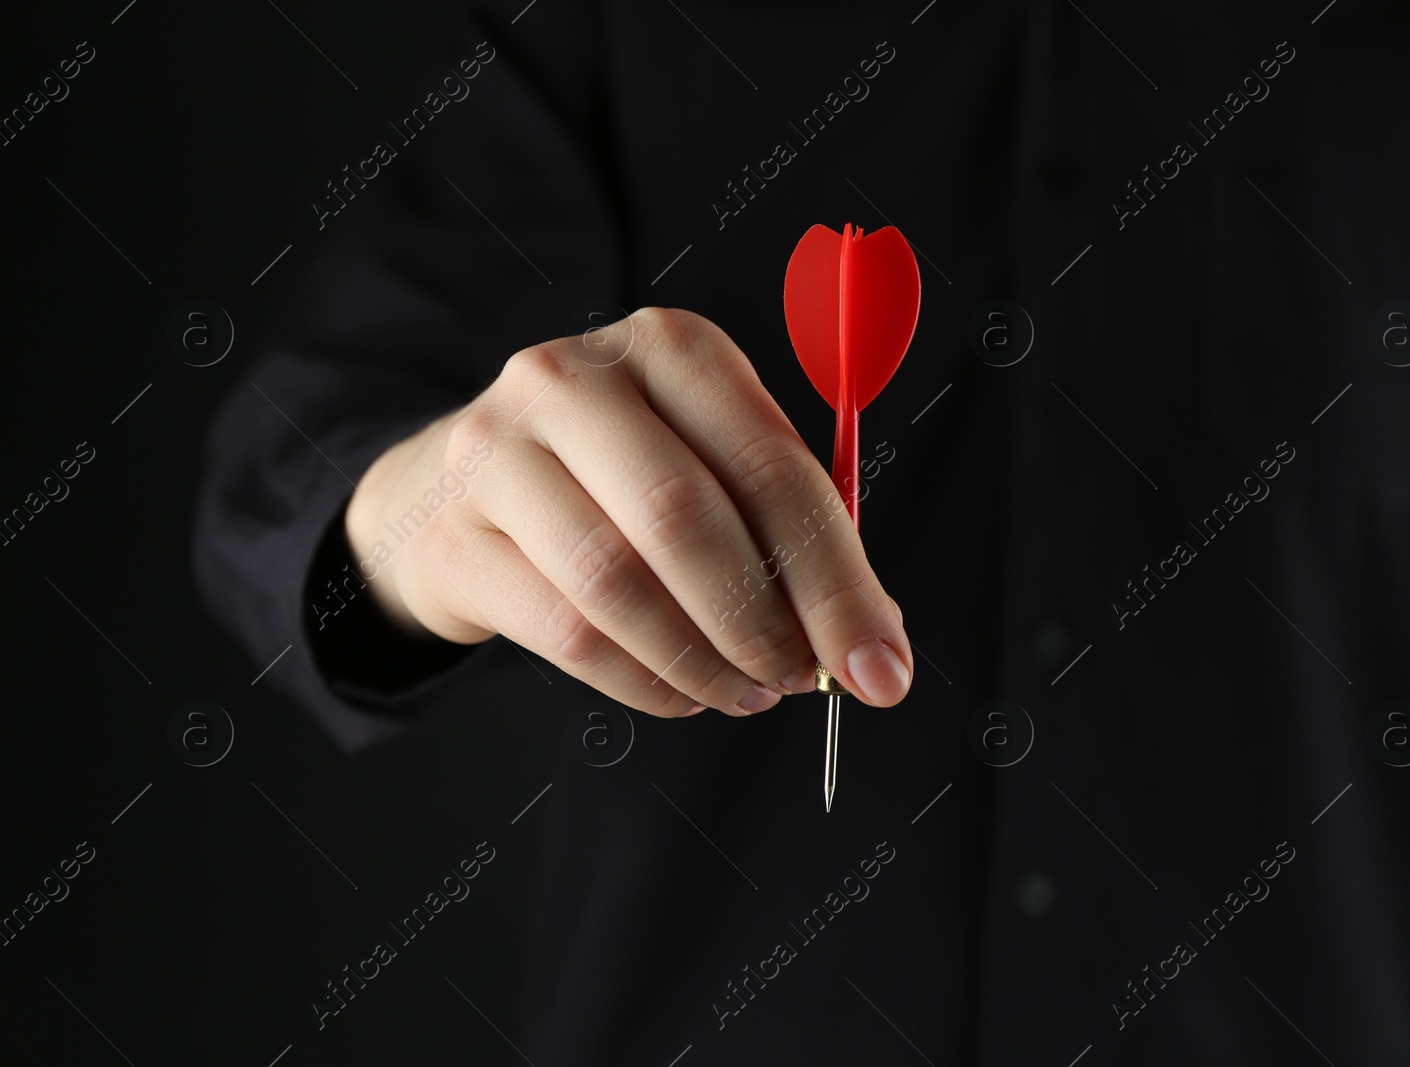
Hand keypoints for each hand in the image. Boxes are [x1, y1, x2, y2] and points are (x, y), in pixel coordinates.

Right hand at [342, 307, 912, 717]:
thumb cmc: (616, 478)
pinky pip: (568, 635)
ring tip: (745, 693)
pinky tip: (682, 692)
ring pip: (618, 583)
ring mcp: (498, 452)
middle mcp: (574, 380)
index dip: (835, 580)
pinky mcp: (456, 535)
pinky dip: (644, 683)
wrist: (452, 490)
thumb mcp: (706, 459)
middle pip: (684, 518)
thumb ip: (787, 530)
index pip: (770, 466)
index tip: (877, 665)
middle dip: (762, 624)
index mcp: (670, 346)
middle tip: (798, 680)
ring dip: (702, 662)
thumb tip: (870, 644)